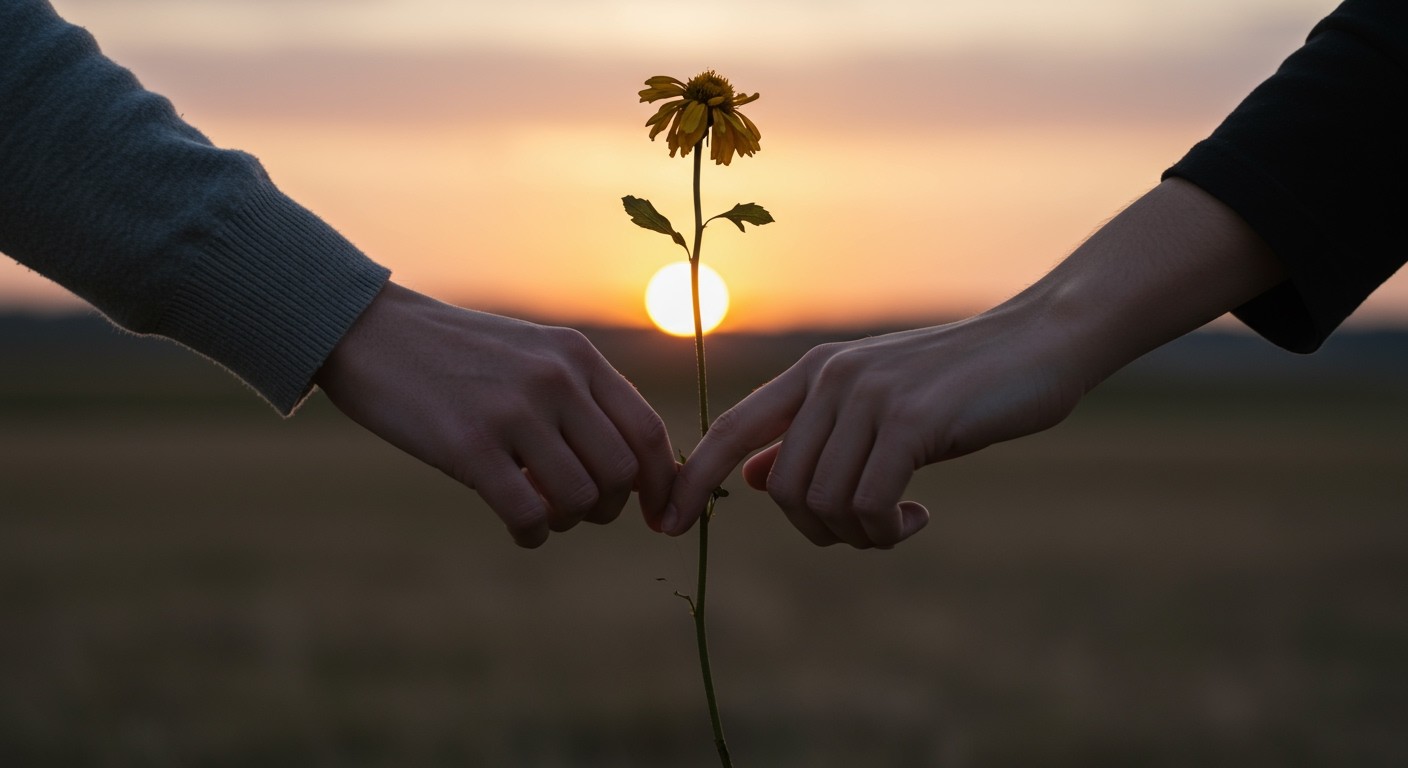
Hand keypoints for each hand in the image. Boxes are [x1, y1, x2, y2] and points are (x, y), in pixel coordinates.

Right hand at [314, 282, 674, 546]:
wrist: (370, 331)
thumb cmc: (456, 354)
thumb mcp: (531, 353)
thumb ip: (580, 396)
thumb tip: (631, 469)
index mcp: (576, 355)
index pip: (647, 431)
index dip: (663, 484)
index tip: (659, 516)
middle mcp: (554, 379)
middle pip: (619, 472)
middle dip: (608, 507)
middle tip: (579, 511)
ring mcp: (513, 411)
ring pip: (579, 498)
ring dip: (566, 521)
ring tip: (542, 513)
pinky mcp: (468, 445)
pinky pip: (528, 512)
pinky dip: (531, 533)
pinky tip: (519, 528)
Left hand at [664, 179, 1283, 548]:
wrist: (1038, 341)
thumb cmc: (957, 384)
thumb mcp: (873, 406)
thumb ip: (813, 436)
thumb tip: (756, 477)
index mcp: (812, 373)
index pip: (729, 429)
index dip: (692, 478)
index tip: (665, 523)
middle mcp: (830, 378)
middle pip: (784, 489)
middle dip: (819, 528)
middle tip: (870, 530)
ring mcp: (868, 396)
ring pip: (823, 501)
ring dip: (859, 534)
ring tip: (899, 521)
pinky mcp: (912, 420)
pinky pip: (868, 504)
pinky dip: (886, 530)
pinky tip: (917, 518)